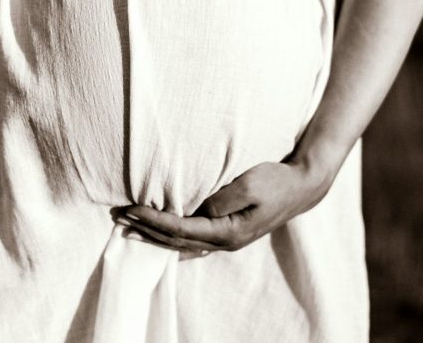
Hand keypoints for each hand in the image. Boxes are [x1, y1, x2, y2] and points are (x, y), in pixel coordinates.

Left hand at [115, 161, 331, 253]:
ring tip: (130, 227)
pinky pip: (193, 239)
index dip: (153, 220)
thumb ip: (222, 199)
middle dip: (147, 229)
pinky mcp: (229, 230)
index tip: (131, 209)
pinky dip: (173, 237)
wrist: (302, 186)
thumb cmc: (276, 180)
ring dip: (155, 234)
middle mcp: (225, 241)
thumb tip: (200, 209)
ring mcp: (227, 239)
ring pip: (183, 242)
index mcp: (228, 232)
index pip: (180, 229)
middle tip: (120, 216)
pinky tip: (161, 238)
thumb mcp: (250, 183)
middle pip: (176, 240)